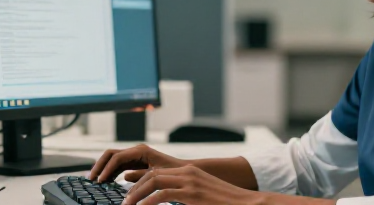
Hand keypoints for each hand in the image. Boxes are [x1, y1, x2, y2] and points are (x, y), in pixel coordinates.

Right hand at [89, 144, 187, 182]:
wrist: (185, 171)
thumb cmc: (174, 172)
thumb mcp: (156, 175)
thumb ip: (140, 177)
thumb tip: (124, 179)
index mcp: (141, 151)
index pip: (117, 157)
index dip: (106, 169)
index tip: (100, 181)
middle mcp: (136, 151)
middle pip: (110, 155)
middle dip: (99, 166)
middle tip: (91, 179)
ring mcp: (135, 156)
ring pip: (113, 159)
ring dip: (103, 169)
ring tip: (95, 181)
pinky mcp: (136, 162)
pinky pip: (118, 165)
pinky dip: (110, 172)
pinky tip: (106, 182)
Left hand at [123, 165, 265, 204]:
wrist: (248, 204)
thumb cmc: (226, 204)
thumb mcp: (202, 196)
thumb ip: (185, 196)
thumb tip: (171, 201)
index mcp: (190, 172)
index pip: (158, 172)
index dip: (141, 183)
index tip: (132, 196)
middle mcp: (188, 173)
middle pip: (152, 175)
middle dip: (135, 188)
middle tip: (125, 202)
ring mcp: (190, 182)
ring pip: (153, 182)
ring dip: (136, 195)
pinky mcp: (192, 194)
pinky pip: (162, 195)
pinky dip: (147, 202)